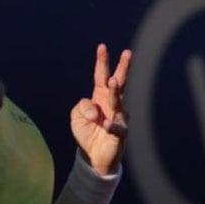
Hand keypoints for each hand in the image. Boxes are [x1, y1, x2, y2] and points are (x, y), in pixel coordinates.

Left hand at [71, 44, 131, 175]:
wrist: (93, 156)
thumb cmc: (87, 132)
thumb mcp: (76, 116)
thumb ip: (82, 107)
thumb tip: (95, 111)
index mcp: (100, 96)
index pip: (101, 75)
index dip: (102, 62)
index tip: (102, 46)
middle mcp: (112, 104)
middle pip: (118, 83)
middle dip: (123, 68)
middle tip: (127, 53)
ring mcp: (118, 118)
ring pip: (117, 102)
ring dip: (115, 92)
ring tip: (112, 81)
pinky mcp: (120, 134)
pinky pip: (117, 127)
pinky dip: (112, 125)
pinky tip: (105, 123)